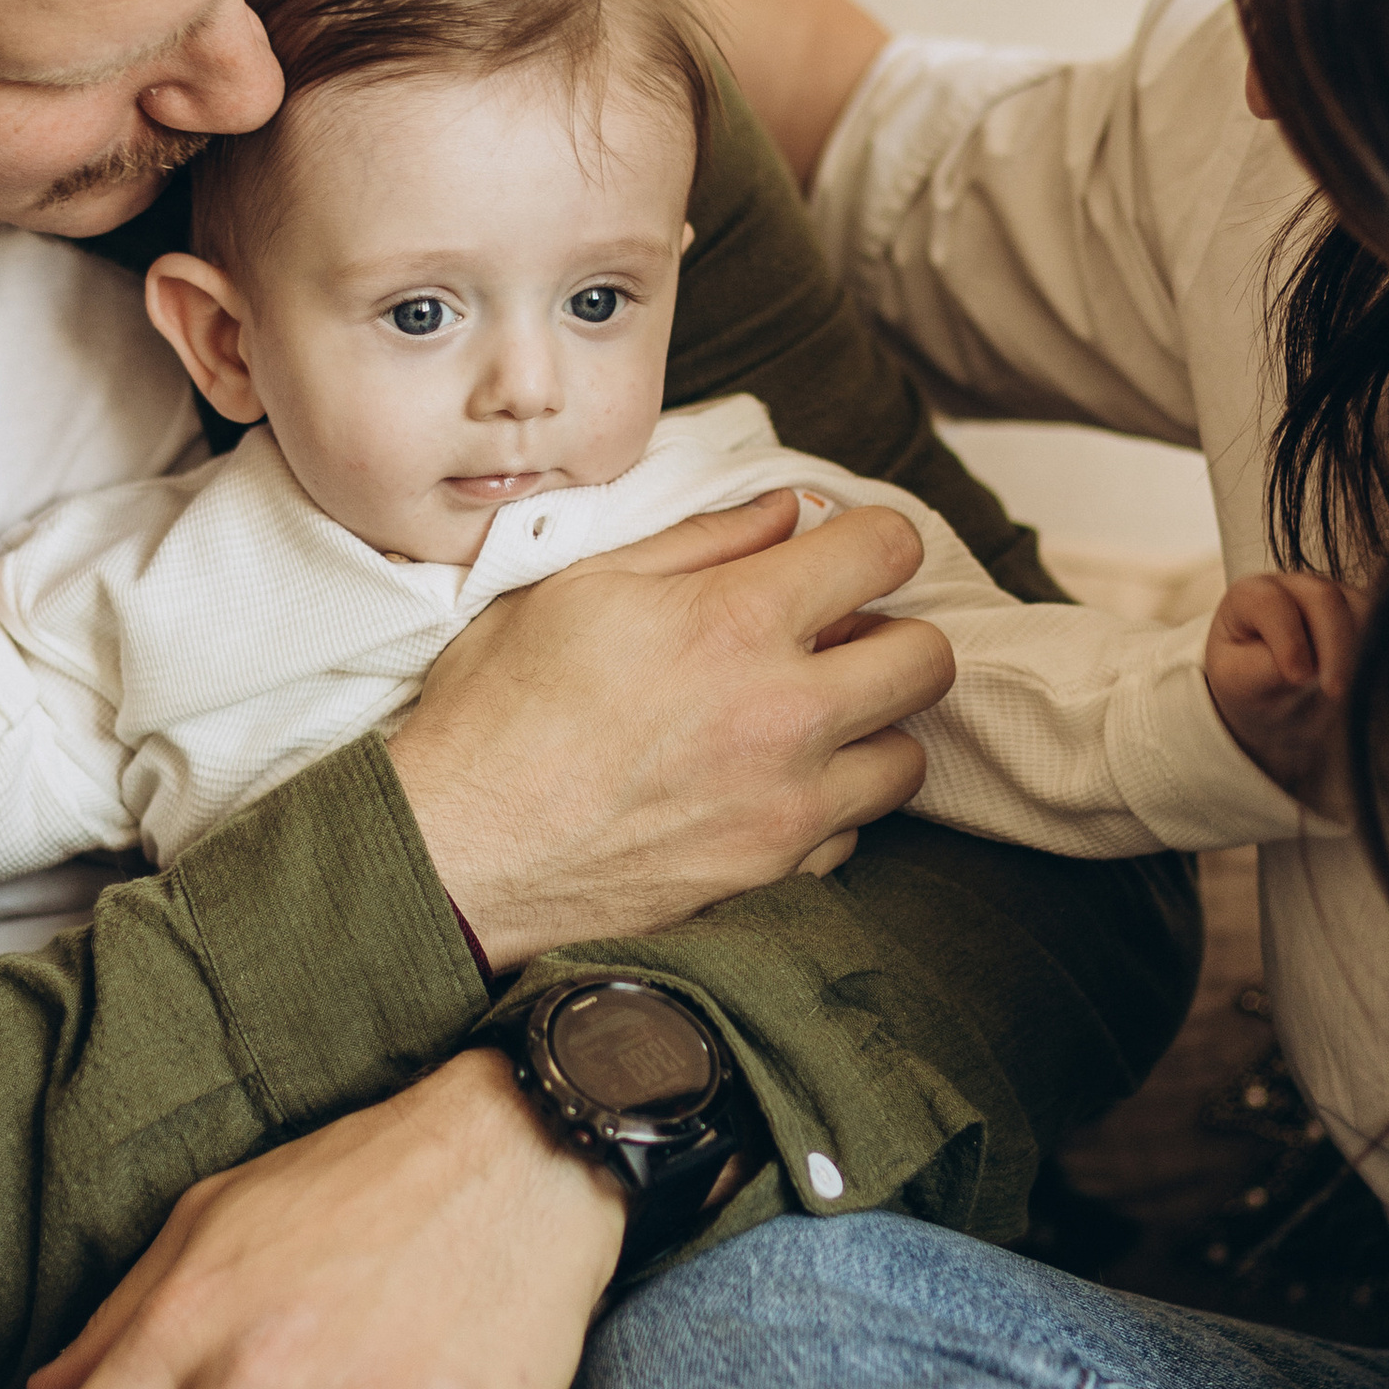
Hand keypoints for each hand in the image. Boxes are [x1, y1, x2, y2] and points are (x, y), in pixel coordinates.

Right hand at [388, 490, 954, 968]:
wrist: (460, 857)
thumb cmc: (498, 714)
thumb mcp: (578, 588)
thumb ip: (698, 543)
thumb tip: (785, 513)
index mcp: (737, 622)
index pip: (885, 551)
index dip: (878, 540)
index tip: (854, 552)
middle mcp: (784, 714)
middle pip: (929, 659)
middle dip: (893, 635)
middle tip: (839, 639)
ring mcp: (786, 804)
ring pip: (908, 757)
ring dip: (870, 730)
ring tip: (808, 721)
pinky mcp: (772, 875)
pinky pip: (850, 834)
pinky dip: (825, 808)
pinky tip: (766, 788)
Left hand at [1204, 571, 1365, 815]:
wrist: (1269, 696)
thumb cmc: (1247, 682)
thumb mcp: (1239, 681)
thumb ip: (1264, 669)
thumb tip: (1308, 667)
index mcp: (1251, 595)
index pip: (1270, 602)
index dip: (1287, 639)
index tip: (1297, 677)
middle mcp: (1294, 586)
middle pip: (1324, 598)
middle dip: (1333, 646)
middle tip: (1336, 692)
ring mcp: (1331, 594)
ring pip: (1361, 607)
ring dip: (1360, 650)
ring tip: (1351, 690)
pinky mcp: (1362, 612)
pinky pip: (1383, 623)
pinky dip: (1379, 652)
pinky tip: (1368, 681)